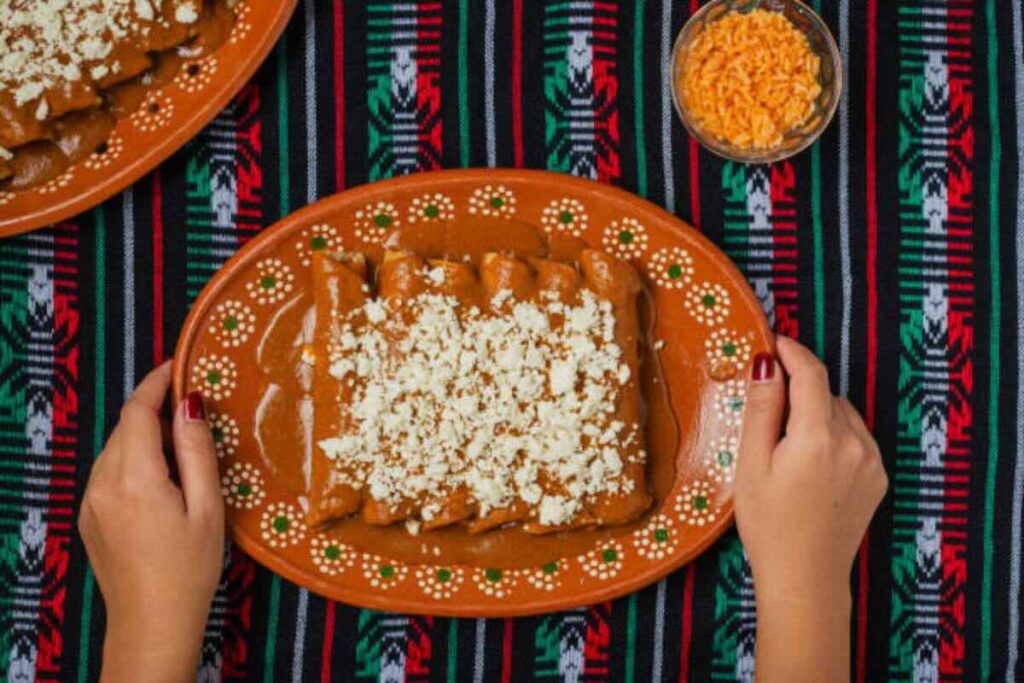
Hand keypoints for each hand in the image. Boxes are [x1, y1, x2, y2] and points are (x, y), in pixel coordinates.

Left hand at [78, 363, 223, 682]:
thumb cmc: (189, 568)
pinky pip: (110, 472)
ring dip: (147, 436)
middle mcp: (103, 482)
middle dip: (156, 409)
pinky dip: (135, 460)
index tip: (181, 365)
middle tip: (197, 408)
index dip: (157, 382)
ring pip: (117, 448)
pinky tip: (164, 479)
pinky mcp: (91, 517)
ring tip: (186, 447)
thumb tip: (190, 404)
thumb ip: (196, 451)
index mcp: (134, 477)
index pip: (137, 410)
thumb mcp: (207, 506)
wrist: (152, 624)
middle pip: (126, 427)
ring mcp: (91, 501)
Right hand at [734, 335, 886, 681]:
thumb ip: (762, 408)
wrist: (805, 578)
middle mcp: (854, 442)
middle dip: (798, 387)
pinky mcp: (878, 477)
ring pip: (841, 413)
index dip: (791, 351)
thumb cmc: (768, 524)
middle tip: (767, 408)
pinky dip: (834, 435)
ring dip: (817, 412)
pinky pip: (856, 437)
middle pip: (825, 392)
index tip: (772, 341)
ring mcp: (871, 460)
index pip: (810, 373)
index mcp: (818, 435)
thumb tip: (766, 361)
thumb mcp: (751, 463)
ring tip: (788, 444)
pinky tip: (811, 462)